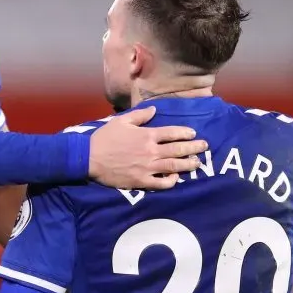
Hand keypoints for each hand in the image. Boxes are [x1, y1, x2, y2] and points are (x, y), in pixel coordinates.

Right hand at [88, 107, 207, 189]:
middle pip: (178, 149)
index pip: (172, 133)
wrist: (89, 158)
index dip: (185, 132)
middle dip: (194, 147)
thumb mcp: (121, 121)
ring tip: (197, 163)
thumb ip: (139, 115)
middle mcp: (151, 151)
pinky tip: (176, 178)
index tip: (193, 133)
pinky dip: (171, 181)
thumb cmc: (104, 138)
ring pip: (174, 166)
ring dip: (188, 164)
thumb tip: (154, 110)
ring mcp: (148, 167)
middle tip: (204, 146)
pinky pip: (161, 183)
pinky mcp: (141, 181)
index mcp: (147, 135)